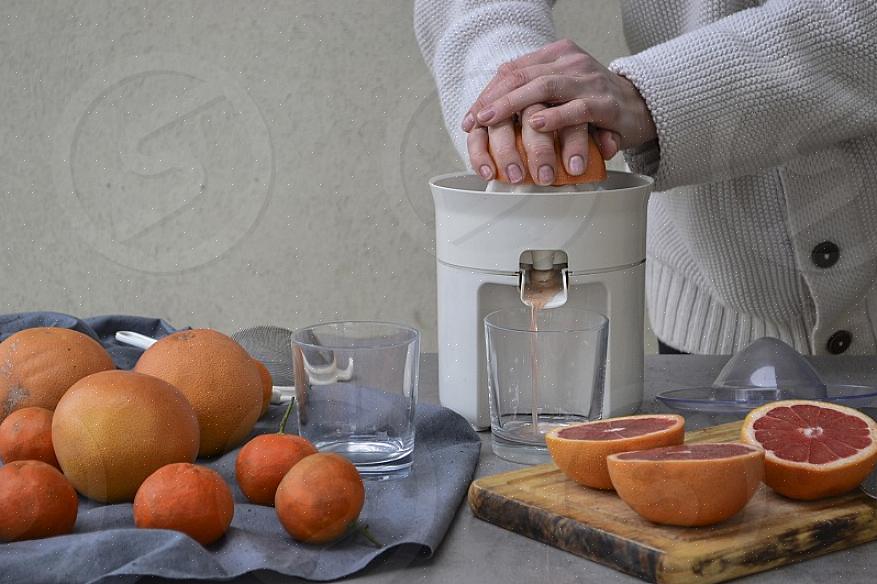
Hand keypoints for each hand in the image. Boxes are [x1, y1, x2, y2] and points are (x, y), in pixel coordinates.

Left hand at [463, 39, 656, 178]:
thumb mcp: (561, 95)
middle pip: (523, 76)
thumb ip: (533, 97)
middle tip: (476, 120)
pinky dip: (555, 117)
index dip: (489, 93)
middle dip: (495, 100)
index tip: (471, 118)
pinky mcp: (606, 104)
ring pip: (545, 87)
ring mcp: (589, 81)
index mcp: (557, 56)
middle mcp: (571, 63)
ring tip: (492, 120)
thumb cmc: (596, 105)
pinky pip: (577, 109)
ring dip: (514, 105)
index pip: (514, 70)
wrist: (642, 108)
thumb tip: (489, 117)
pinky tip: (537, 124)